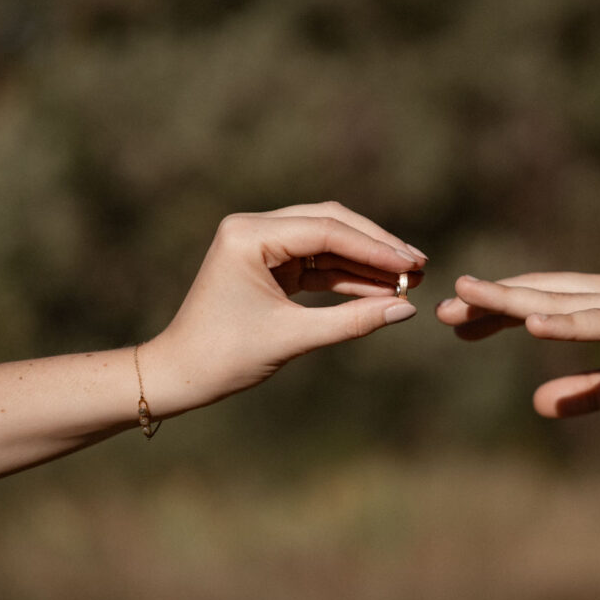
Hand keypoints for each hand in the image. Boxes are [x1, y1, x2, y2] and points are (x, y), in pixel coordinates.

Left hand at [145, 202, 426, 415]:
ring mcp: (261, 243)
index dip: (375, 249)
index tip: (413, 265)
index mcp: (249, 235)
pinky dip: (347, 276)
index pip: (326, 230)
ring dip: (366, 262)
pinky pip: (317, 262)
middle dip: (376, 248)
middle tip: (419, 266)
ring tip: (409, 281)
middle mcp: (253, 228)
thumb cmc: (225, 356)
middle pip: (330, 224)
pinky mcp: (269, 263)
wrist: (181, 375)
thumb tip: (407, 310)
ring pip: (328, 242)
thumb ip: (353, 320)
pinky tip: (381, 290)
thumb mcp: (294, 337)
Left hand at [436, 273, 599, 416]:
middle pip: (539, 295)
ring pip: (559, 301)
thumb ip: (588, 390)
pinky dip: (565, 323)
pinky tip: (529, 324)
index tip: (461, 323)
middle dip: (490, 302)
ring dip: (510, 300)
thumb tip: (538, 403)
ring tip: (466, 299)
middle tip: (444, 311)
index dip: (500, 310)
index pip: (542, 303)